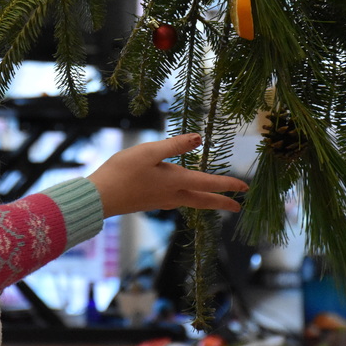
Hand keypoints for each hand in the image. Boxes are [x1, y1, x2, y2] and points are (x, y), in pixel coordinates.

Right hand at [87, 133, 248, 217]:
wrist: (100, 197)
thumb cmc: (123, 171)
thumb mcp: (149, 152)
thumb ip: (174, 145)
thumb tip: (198, 138)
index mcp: (175, 181)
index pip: (208, 182)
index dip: (228, 184)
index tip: (245, 187)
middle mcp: (172, 195)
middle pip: (203, 201)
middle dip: (222, 203)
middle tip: (238, 207)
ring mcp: (160, 201)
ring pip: (190, 202)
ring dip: (205, 201)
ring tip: (213, 200)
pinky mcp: (149, 202)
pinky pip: (176, 202)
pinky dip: (187, 199)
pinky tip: (180, 196)